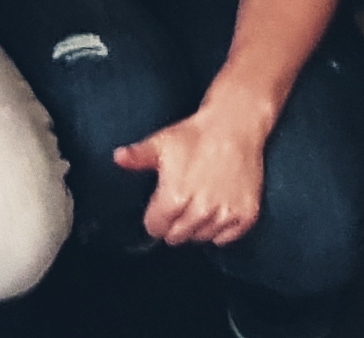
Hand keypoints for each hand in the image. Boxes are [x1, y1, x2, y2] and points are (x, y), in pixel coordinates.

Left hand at [112, 100, 269, 247]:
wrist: (235, 125)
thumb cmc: (196, 134)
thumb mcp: (161, 142)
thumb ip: (138, 156)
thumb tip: (117, 158)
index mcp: (175, 197)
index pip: (156, 229)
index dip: (155, 217)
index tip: (160, 206)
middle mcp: (201, 211)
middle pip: (178, 237)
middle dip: (175, 224)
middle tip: (181, 203)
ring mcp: (225, 214)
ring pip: (202, 238)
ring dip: (197, 227)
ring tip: (199, 203)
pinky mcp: (246, 215)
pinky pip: (227, 238)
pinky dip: (221, 229)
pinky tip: (217, 209)